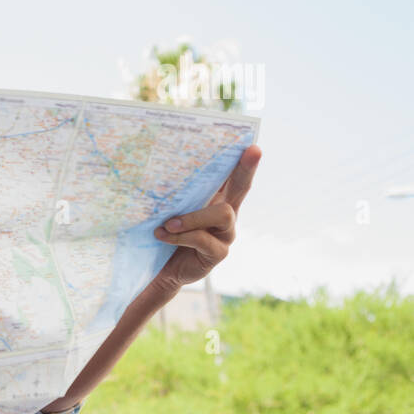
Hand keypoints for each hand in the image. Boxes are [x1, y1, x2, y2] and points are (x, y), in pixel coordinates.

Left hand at [150, 144, 261, 292]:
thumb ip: (176, 195)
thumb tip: (165, 166)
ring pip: (222, 214)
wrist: (160, 270)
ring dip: (192, 217)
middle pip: (242, 188)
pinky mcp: (218, 253)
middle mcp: (226, 215)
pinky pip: (202, 238)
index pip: (231, 176)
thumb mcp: (169, 211)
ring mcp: (225, 234)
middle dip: (247, 169)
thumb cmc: (165, 235)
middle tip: (253, 151)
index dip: (243, 160)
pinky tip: (162, 235)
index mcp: (216, 200)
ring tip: (167, 223)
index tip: (252, 143)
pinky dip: (180, 236)